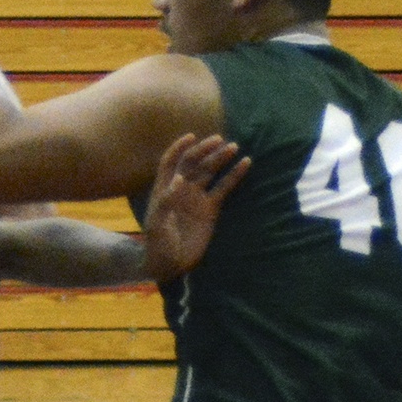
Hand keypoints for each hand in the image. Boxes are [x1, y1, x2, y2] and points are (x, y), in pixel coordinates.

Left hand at [143, 133, 250, 282]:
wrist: (170, 264)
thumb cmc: (157, 244)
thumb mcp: (156, 224)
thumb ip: (165, 201)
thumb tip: (179, 179)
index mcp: (164, 189)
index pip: (171, 162)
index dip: (179, 148)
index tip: (192, 136)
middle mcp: (181, 188)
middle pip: (193, 162)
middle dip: (205, 150)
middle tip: (219, 141)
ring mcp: (197, 197)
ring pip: (210, 171)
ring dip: (220, 158)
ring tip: (233, 148)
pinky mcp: (211, 208)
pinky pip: (224, 187)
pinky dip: (235, 175)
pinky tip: (246, 163)